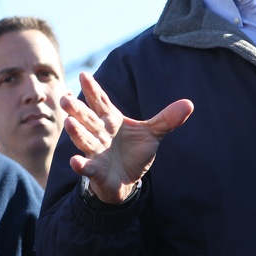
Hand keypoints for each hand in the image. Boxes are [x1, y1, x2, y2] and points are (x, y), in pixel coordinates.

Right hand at [61, 72, 192, 203]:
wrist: (127, 180)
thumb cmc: (134, 152)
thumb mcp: (152, 134)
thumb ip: (167, 119)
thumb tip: (189, 104)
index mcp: (111, 120)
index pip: (101, 102)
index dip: (94, 90)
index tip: (85, 75)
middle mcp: (100, 134)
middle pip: (88, 119)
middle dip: (77, 109)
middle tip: (66, 98)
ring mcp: (96, 152)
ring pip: (85, 140)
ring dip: (77, 133)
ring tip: (70, 123)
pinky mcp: (96, 171)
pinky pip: (87, 168)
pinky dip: (81, 165)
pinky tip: (75, 162)